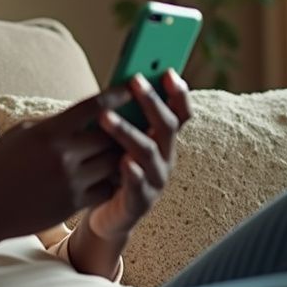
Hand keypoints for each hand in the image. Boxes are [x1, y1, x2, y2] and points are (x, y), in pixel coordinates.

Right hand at [0, 83, 140, 243]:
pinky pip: (106, 188)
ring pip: (112, 162)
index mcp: (48, 132)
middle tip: (137, 120)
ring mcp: (70, 181)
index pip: (92, 107)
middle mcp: (62, 155)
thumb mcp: (21, 134)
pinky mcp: (74, 203)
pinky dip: (111, 180)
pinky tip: (111, 175)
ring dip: (120, 155)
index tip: (131, 87)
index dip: (116, 95)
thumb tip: (82, 113)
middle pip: (110, 135)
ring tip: (128, 147)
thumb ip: (53, 123)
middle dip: (122, 128)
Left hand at [84, 68, 191, 239]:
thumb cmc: (111, 168)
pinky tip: (123, 161)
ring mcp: (155, 181)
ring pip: (147, 153)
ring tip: (106, 117)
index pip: (179, 113)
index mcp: (163, 140)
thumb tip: (123, 77)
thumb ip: (127, 115)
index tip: (169, 71)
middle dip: (152, 102)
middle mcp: (165, 158)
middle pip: (166, 127)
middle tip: (136, 81)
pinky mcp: (139, 203)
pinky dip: (132, 173)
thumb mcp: (119, 140)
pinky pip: (138, 186)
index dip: (178, 93)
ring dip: (128, 132)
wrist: (107, 215)